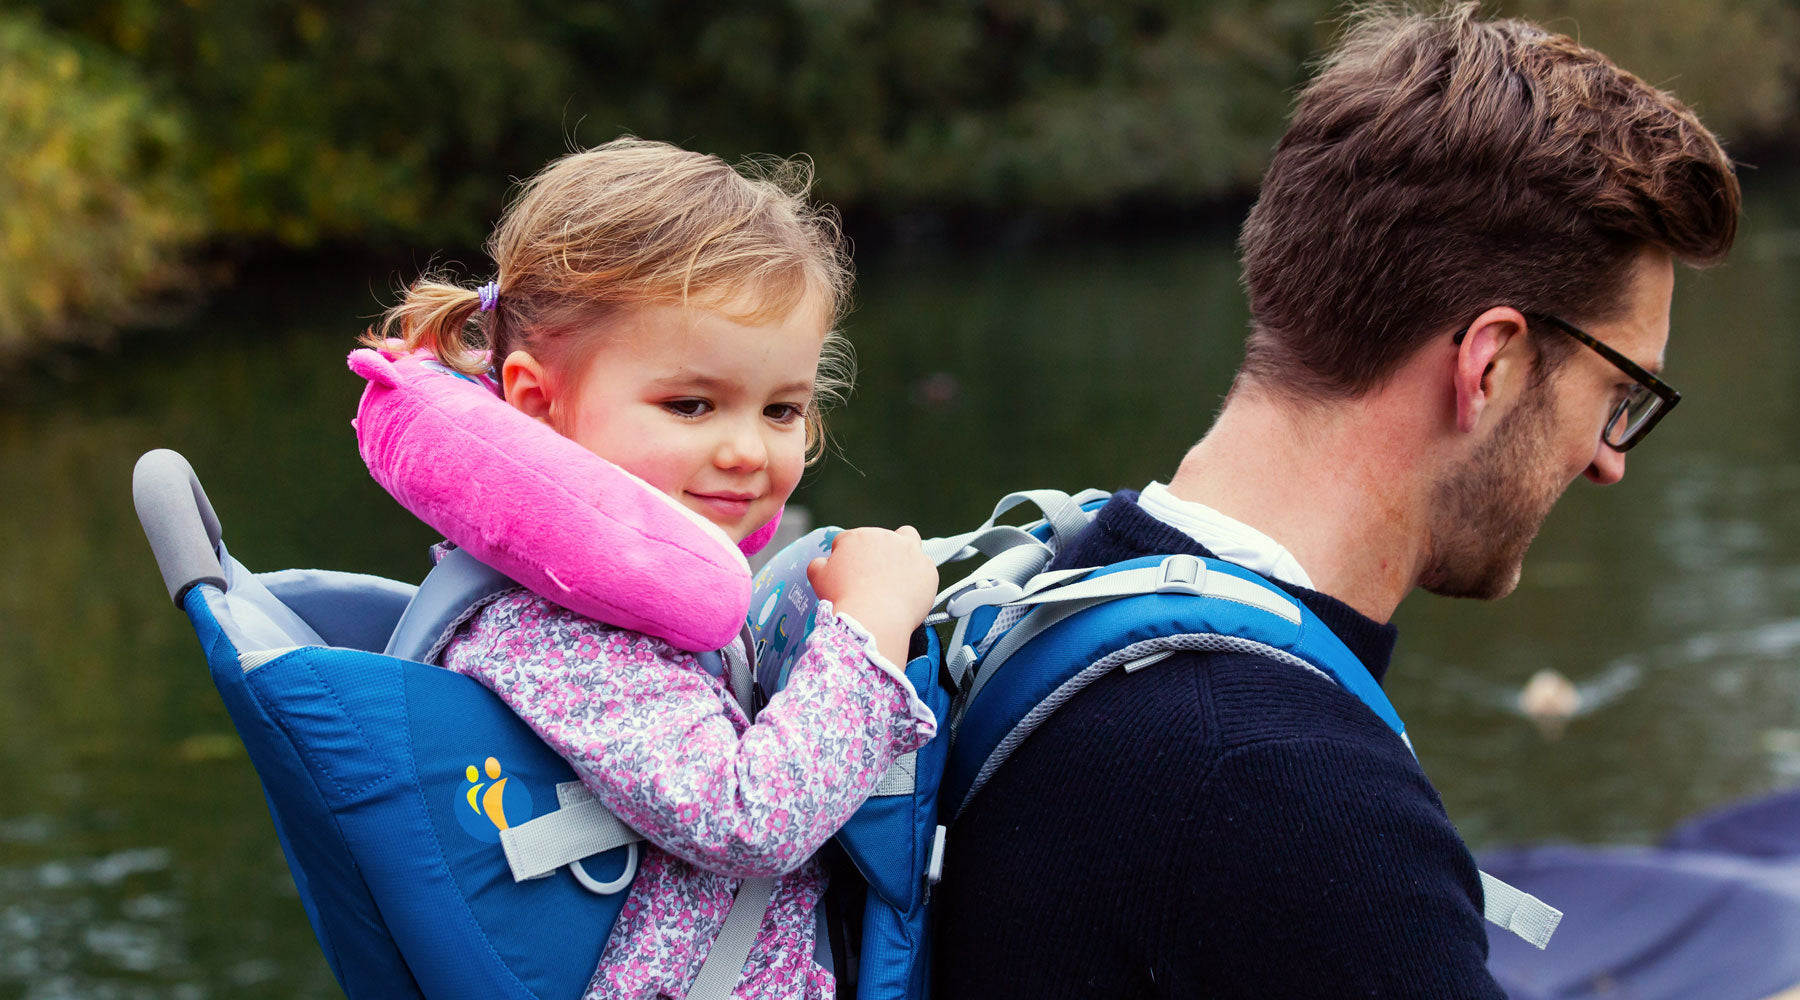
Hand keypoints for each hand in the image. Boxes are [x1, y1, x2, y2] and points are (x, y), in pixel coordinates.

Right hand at [808, 525, 937, 665]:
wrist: (873, 619)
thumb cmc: (844, 598)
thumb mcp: (818, 578)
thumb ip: (819, 564)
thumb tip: (823, 563)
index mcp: (856, 537)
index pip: (850, 541)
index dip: (847, 557)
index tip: (849, 573)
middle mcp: (885, 537)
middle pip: (880, 540)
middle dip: (876, 554)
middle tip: (873, 577)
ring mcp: (910, 551)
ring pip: (909, 541)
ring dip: (903, 552)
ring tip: (898, 574)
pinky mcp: (928, 569)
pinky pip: (924, 569)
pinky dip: (918, 578)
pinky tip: (909, 592)